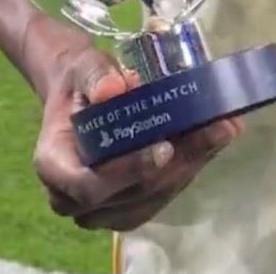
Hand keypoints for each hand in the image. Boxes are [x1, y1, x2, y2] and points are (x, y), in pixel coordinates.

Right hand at [32, 47, 243, 232]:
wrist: (84, 91)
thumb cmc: (81, 79)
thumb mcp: (84, 66)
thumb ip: (95, 76)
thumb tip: (113, 90)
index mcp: (54, 166)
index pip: (89, 185)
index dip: (128, 171)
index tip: (164, 148)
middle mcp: (73, 199)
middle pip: (130, 194)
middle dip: (178, 162)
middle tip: (216, 129)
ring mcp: (102, 209)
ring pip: (152, 198)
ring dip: (191, 165)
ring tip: (222, 130)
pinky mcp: (129, 207)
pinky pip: (162, 194)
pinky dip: (190, 167)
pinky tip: (214, 139)